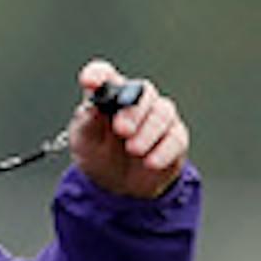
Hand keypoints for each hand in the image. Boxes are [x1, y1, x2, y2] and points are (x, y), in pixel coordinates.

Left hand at [70, 59, 188, 198]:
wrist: (116, 185)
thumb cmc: (98, 154)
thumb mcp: (84, 142)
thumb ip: (87, 123)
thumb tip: (91, 106)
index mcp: (109, 96)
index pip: (104, 75)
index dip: (98, 74)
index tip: (90, 82)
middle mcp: (137, 101)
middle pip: (142, 91)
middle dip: (132, 110)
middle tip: (121, 130)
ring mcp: (159, 117)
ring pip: (163, 112)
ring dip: (148, 131)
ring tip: (133, 150)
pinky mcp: (175, 138)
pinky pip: (175, 139)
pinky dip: (163, 150)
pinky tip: (150, 163)